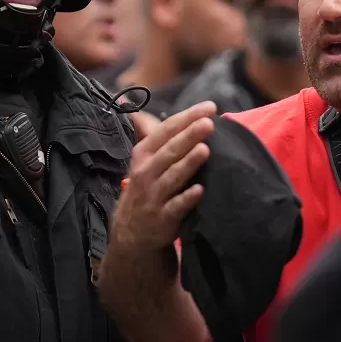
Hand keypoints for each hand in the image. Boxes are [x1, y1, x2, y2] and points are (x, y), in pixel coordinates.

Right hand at [113, 101, 216, 248]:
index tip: (209, 107)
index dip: (187, 117)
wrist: (131, 234)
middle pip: (169, 151)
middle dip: (189, 136)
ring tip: (205, 149)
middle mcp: (146, 173)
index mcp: (144, 154)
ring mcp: (154, 196)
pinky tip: (200, 190)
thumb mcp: (144, 161)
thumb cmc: (146, 188)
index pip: (165, 131)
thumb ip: (156, 135)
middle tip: (208, 123)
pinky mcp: (163, 218)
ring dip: (188, 163)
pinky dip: (187, 198)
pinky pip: (176, 207)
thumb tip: (145, 109)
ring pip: (172, 177)